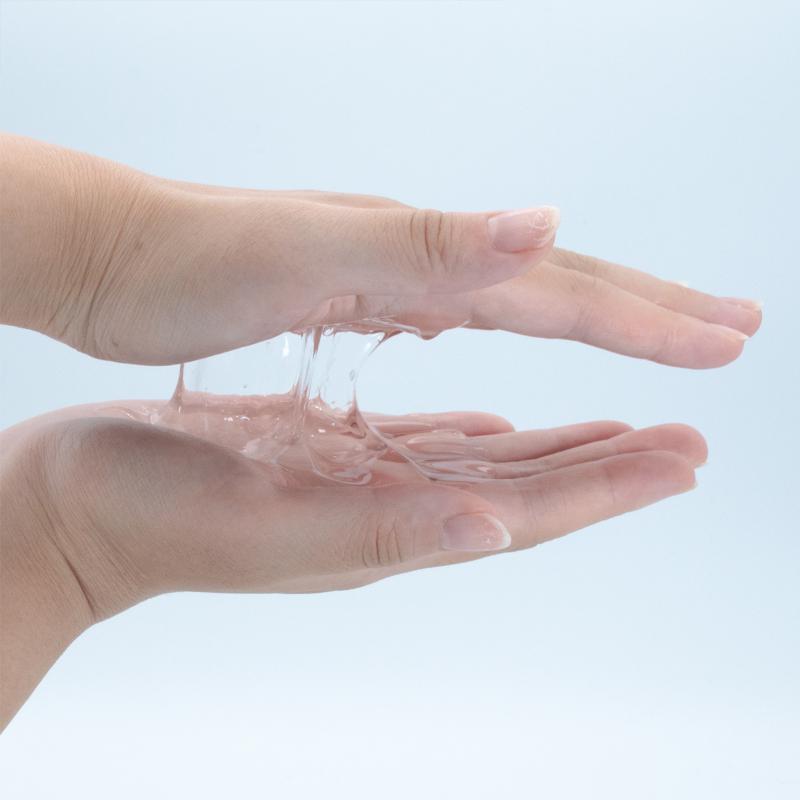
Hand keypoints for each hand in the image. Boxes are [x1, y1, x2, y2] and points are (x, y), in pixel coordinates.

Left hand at [1, 134, 759, 365]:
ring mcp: (393, 266)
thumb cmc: (190, 262)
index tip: (728, 341)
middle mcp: (419, 252)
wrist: (111, 251)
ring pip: (519, 288)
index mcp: (422, 254)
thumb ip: (424, 244)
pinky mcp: (362, 287)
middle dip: (651, 305)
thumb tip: (547, 223)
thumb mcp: (303, 255)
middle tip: (732, 325)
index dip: (647, 319)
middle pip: (559, 278)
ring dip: (594, 304)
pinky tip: (516, 318)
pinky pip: (462, 303)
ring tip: (651, 322)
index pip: (560, 289)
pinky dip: (512, 313)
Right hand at [1, 400, 702, 726]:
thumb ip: (386, 531)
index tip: (681, 459)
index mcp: (388, 528)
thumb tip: (494, 527)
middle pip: (524, 490)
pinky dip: (472, 433)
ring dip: (554, 449)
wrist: (78, 506)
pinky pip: (420, 443)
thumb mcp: (276, 527)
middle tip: (680, 441)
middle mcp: (388, 510)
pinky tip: (495, 424)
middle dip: (607, 468)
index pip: (528, 511)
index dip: (608, 487)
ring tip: (614, 431)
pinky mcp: (324, 453)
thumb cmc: (162, 518)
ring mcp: (358, 483)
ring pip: (484, 462)